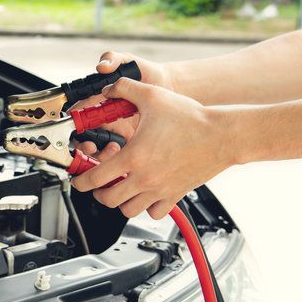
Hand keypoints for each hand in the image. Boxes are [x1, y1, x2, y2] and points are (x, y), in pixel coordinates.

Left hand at [71, 78, 234, 219]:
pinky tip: (145, 192)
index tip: (78, 179)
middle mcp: (145, 178)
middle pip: (108, 200)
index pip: (95, 178)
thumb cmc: (191, 118)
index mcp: (134, 156)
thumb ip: (124, 89)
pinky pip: (154, 213)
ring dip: (120, 201)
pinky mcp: (175, 195)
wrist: (223, 135)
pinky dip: (145, 207)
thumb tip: (108, 89)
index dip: (80, 180)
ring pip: (128, 210)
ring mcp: (160, 190)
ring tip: (120, 187)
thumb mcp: (152, 95)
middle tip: (98, 183)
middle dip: (98, 193)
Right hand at [72, 52, 172, 159]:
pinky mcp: (130, 141)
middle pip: (85, 137)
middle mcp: (105, 116)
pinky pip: (118, 156)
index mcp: (99, 100)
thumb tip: (101, 66)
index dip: (75, 123)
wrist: (171, 86)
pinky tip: (124, 152)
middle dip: (84, 145)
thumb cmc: (147, 72)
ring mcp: (116, 130)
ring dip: (100, 154)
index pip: (80, 113)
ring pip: (99, 149)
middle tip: (91, 146)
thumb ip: (113, 59)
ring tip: (112, 151)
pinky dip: (117, 159)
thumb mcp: (129, 62)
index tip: (78, 128)